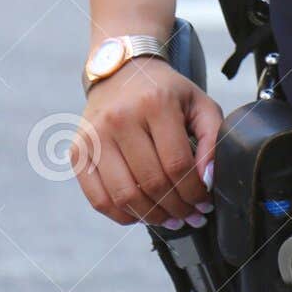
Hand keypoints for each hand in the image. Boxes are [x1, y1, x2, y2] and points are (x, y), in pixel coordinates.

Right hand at [73, 58, 223, 227]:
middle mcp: (120, 119)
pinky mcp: (77, 151)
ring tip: (170, 220)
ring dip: (152, 217)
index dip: (194, 192)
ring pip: (124, 196)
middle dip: (177, 208)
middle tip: (191, 216)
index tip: (205, 203)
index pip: (177, 164)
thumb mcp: (199, 103)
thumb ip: (213, 139)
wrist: (122, 71)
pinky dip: (121, 216)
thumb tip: (207, 179)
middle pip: (151, 183)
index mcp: (155, 104)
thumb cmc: (165, 92)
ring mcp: (94, 136)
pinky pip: (98, 199)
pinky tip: (141, 215)